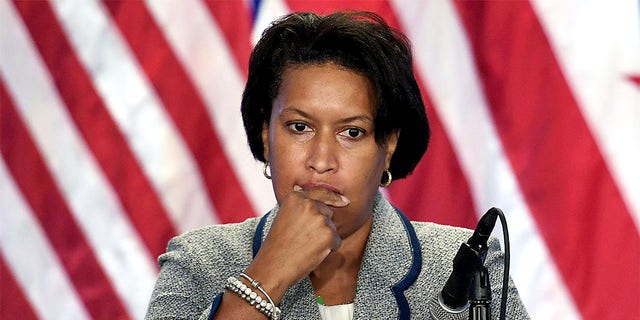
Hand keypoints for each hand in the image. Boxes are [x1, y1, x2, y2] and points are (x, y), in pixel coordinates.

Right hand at [243, 185, 349, 302]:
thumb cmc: (277, 245)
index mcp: (296, 197)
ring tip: (305, 246)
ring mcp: (320, 218)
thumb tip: (311, 194)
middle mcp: (309, 204)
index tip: (344, 201)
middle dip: (322, 224)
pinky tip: (313, 253)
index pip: (320, 192)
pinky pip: (337, 241)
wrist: (273, 266)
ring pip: (332, 227)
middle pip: (328, 212)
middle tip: (304, 238)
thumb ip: (299, 206)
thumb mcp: (284, 217)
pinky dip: (329, 249)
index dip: (334, 197)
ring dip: (324, 238)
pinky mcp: (328, 234)